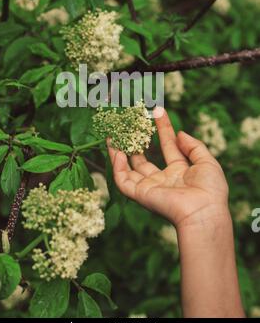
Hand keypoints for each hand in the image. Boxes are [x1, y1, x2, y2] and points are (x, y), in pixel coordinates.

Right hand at [107, 109, 228, 228]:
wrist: (204, 212)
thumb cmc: (210, 191)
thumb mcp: (207, 162)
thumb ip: (194, 146)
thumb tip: (180, 133)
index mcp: (179, 172)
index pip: (168, 146)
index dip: (163, 128)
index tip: (158, 111)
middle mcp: (162, 179)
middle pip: (143, 158)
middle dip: (135, 141)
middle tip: (128, 124)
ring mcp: (150, 187)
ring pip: (128, 169)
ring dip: (119, 153)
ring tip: (113, 135)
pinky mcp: (141, 195)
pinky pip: (123, 181)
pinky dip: (117, 167)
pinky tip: (117, 152)